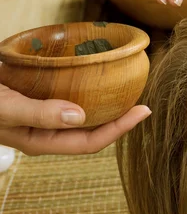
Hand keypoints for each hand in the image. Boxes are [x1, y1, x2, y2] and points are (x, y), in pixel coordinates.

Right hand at [0, 83, 150, 155]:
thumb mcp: (5, 107)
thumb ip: (40, 113)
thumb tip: (80, 116)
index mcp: (43, 140)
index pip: (92, 141)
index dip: (121, 129)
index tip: (145, 110)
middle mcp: (47, 130)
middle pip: (93, 129)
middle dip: (120, 117)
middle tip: (143, 97)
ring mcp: (43, 114)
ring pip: (84, 112)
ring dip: (106, 102)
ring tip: (127, 86)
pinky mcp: (38, 97)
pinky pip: (69, 95)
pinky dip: (86, 86)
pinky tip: (96, 72)